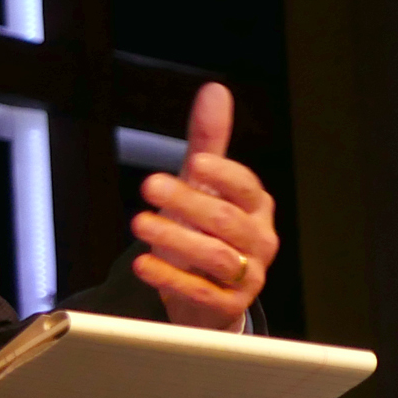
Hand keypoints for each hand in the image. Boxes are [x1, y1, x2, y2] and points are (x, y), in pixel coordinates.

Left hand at [134, 82, 276, 331]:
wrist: (208, 293)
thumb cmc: (205, 229)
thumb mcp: (204, 185)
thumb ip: (207, 142)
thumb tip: (214, 91)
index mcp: (255, 207)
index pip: (247, 187)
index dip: (225, 175)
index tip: (196, 163)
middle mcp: (258, 240)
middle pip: (226, 219)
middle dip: (187, 202)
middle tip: (149, 186)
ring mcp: (247, 275)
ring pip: (215, 255)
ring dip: (175, 239)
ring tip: (139, 223)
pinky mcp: (227, 306)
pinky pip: (202, 292)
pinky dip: (171, 278)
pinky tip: (143, 264)